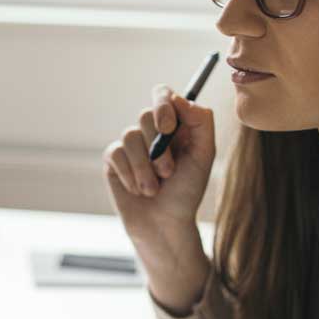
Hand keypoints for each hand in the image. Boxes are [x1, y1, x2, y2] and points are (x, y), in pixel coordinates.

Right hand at [103, 83, 215, 314]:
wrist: (164, 224)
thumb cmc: (186, 191)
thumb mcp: (204, 156)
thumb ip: (201, 122)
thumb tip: (179, 98)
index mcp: (175, 124)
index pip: (162, 94)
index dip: (162, 105)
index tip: (167, 127)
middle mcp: (151, 129)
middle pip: (145, 114)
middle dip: (158, 149)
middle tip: (169, 173)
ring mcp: (130, 143)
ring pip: (130, 135)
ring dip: (145, 168)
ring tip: (154, 188)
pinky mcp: (113, 158)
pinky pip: (116, 153)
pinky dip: (130, 175)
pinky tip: (137, 190)